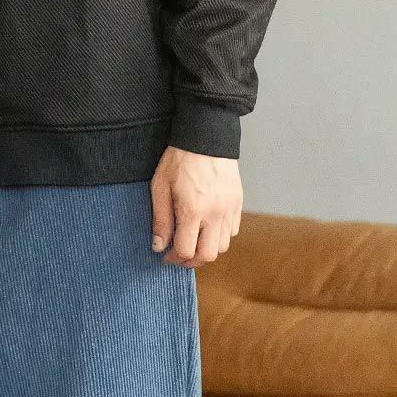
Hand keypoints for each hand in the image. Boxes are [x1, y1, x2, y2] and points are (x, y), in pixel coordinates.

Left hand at [149, 147, 242, 266]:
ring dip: (207, 249)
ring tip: (193, 240)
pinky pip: (233, 230)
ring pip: (223, 246)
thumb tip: (159, 246)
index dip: (174, 258)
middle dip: (191, 261)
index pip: (187, 251)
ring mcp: (230, 208)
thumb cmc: (179, 159)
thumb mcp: (160, 187)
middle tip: (179, 255)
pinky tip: (207, 227)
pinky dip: (220, 235)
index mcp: (193, 210)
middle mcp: (215, 213)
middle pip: (208, 255)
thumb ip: (160, 220)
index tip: (165, 254)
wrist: (206, 135)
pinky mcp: (238, 202)